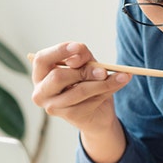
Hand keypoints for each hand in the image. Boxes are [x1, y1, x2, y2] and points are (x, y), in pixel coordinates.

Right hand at [30, 42, 130, 162]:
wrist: (96, 112)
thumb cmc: (86, 82)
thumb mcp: (84, 63)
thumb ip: (81, 56)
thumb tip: (79, 59)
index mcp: (40, 74)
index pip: (42, 59)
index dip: (59, 51)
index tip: (78, 46)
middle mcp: (41, 92)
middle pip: (58, 77)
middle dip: (84, 71)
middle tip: (103, 70)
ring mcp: (54, 107)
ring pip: (79, 91)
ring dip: (103, 82)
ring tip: (122, 76)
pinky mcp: (70, 116)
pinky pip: (91, 101)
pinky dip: (109, 90)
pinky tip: (120, 82)